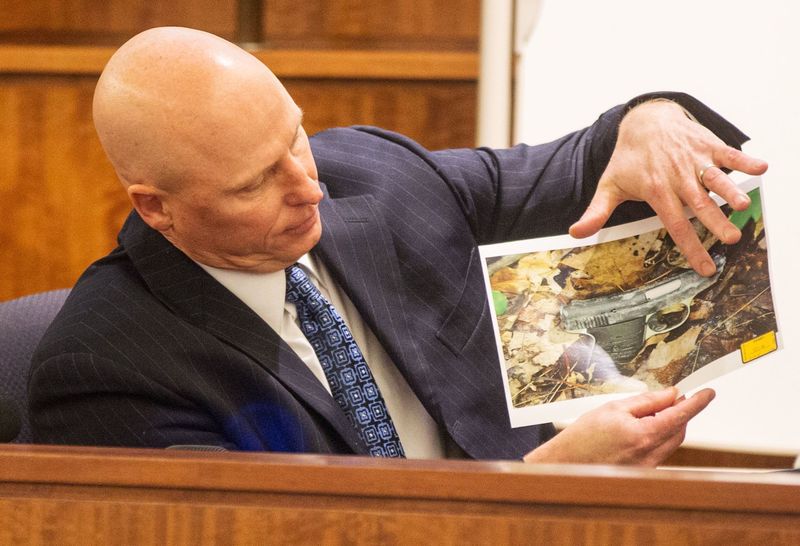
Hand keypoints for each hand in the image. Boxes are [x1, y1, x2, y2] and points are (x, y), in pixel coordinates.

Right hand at [523, 387, 714, 465]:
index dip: (697, 402)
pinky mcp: (643, 473)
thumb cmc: (584, 436)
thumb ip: (646, 402)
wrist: (567, 465)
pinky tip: (641, 429)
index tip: (708, 393)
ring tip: (652, 412)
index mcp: (644, 435)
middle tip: (674, 397)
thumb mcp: (614, 409)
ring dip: (669, 425)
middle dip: (681, 413)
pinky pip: (659, 452)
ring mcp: (648, 467)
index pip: (680, 415)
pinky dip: (658, 437)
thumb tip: (670, 395)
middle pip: (679, 430)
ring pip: (671, 442)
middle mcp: (650, 455)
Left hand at [569, 100, 767, 276]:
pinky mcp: (707, 144)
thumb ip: (597, 212)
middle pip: (698, 203)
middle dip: (715, 221)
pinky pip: (727, 152)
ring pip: (714, 177)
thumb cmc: (629, 159)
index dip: (690, 247)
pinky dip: (743, 159)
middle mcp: (677, 176)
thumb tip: (576, 233)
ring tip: (744, 205)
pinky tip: (761, 167)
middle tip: (731, 238)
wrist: (644, 121)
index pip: (674, 224)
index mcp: (656, 190)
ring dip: (730, 190)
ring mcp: (693, 159)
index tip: (705, 267)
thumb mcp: (609, 185)